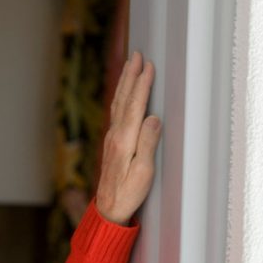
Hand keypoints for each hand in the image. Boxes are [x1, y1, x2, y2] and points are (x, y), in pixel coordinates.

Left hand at [95, 51, 161, 224]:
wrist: (107, 208)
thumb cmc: (128, 193)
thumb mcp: (143, 173)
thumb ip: (148, 144)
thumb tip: (154, 118)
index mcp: (124, 140)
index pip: (135, 105)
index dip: (142, 84)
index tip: (148, 66)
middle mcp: (115, 135)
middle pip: (124, 98)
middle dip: (131, 75)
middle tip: (137, 54)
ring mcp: (112, 138)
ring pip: (118, 103)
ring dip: (125, 82)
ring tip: (130, 66)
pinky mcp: (112, 143)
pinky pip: (116, 112)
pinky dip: (121, 96)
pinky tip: (123, 93)